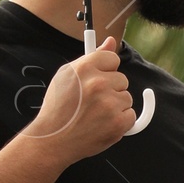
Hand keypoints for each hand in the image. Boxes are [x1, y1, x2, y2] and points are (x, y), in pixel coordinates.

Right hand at [27, 38, 135, 160]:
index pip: (112, 59)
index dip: (106, 71)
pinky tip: (102, 124)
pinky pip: (131, 116)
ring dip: (116, 106)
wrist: (52, 140)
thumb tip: (111, 42)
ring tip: (95, 115)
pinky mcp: (118, 123)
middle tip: (92, 102)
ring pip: (127, 98)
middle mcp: (98, 83)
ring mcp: (109, 104)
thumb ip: (92, 58)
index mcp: (84, 68)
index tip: (98, 80)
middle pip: (122, 79)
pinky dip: (120, 122)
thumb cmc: (58, 108)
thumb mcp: (67, 76)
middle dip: (111, 90)